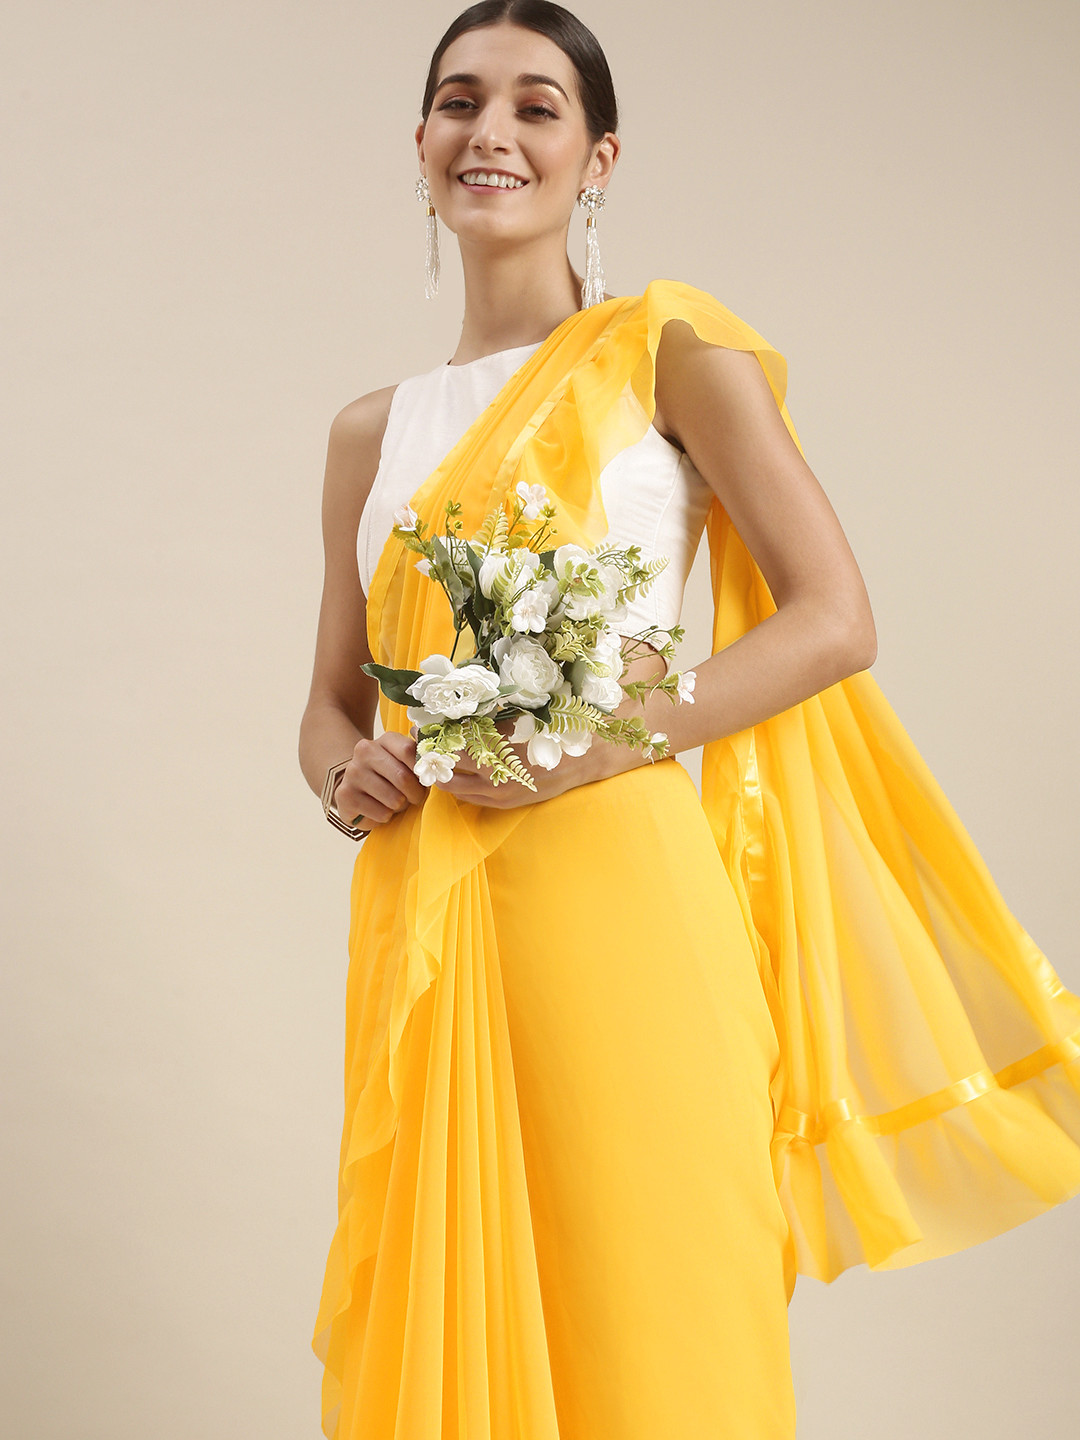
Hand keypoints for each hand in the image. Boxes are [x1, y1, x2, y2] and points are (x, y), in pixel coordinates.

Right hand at [334, 731, 427, 829]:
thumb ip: (420, 761)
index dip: (423, 771)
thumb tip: (438, 769)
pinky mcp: (345, 796)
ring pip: (394, 799)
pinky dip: (386, 817)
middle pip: (403, 777)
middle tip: (415, 798)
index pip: (409, 751)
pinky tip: (379, 809)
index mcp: (384, 740)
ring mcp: (352, 773)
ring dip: (400, 807)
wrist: (357, 789)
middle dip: (415, 794)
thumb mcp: (405, 763)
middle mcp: (364, 752)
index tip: (426, 780)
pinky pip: (381, 814)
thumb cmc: (390, 777)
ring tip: (395, 802)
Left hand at [430, 713, 635, 809]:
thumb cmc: (555, 724)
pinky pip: (472, 798)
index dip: (430, 737)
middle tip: (427, 742)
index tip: (420, 726)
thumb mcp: (517, 714)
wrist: (590, 753)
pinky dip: (462, 785)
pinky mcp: (507, 804)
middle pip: (445, 773)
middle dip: (433, 758)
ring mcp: (499, 794)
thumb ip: (484, 716)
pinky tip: (463, 770)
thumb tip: (452, 710)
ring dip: (446, 773)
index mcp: (494, 751)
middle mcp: (493, 777)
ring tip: (443, 756)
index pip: (447, 748)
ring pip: (455, 790)